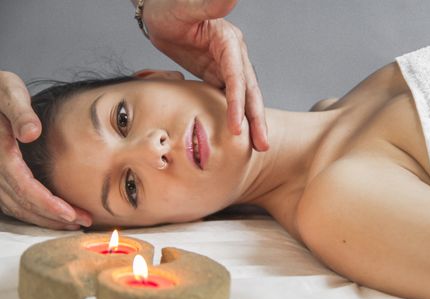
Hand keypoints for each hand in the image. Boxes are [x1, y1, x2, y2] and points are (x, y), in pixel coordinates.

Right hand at [0, 71, 91, 228]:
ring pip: (16, 206)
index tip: (71, 213)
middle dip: (52, 216)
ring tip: (74, 222)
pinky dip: (33, 211)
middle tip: (83, 222)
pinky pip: (12, 202)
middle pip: (22, 203)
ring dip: (44, 218)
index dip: (47, 204)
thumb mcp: (8, 91)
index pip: (23, 187)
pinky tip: (53, 214)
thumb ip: (20, 111)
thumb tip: (31, 133)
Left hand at [141, 0, 268, 150]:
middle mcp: (233, 55)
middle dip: (256, 119)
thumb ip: (210, 3)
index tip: (237, 128)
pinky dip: (235, 115)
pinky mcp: (216, 74)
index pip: (237, 77)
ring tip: (257, 146)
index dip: (238, 103)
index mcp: (229, 41)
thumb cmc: (169, 7)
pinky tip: (238, 134)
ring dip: (250, 122)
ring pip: (243, 98)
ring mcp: (226, 66)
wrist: (159, 13)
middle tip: (262, 145)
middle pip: (249, 91)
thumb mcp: (187, 6)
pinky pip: (228, 97)